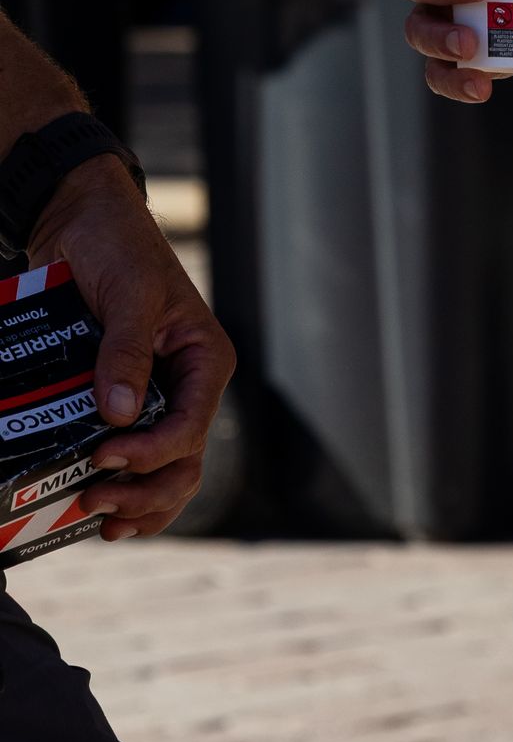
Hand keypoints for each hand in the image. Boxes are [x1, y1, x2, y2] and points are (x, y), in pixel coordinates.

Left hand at [31, 155, 235, 541]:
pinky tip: (97, 511)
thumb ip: (127, 353)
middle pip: (184, 462)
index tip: (104, 456)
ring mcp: (154, 396)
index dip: (152, 453)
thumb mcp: (131, 291)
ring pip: (164, 472)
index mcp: (204, 359)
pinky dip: (122, 488)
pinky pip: (132, 457)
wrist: (80, 222)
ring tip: (100, 519)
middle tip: (96, 499)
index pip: (191, 425)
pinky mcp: (121, 399)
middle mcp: (186, 385)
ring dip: (138, 503)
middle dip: (146, 491)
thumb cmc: (118, 245)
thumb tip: (119, 416)